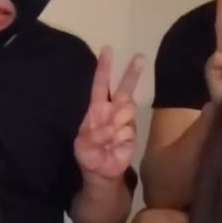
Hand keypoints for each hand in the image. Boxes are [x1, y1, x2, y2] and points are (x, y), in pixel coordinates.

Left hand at [73, 47, 143, 180]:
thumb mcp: (82, 146)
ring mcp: (124, 121)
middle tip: (139, 56)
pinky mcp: (132, 133)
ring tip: (107, 140)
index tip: (107, 50)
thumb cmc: (88, 155)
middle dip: (131, 73)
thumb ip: (93, 136)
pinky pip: (127, 131)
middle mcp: (112, 111)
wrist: (102, 172)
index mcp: (96, 109)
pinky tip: (114, 147)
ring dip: (116, 124)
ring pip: (126, 110)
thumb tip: (110, 129)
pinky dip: (119, 139)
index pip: (100, 85)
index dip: (103, 68)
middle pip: (124, 89)